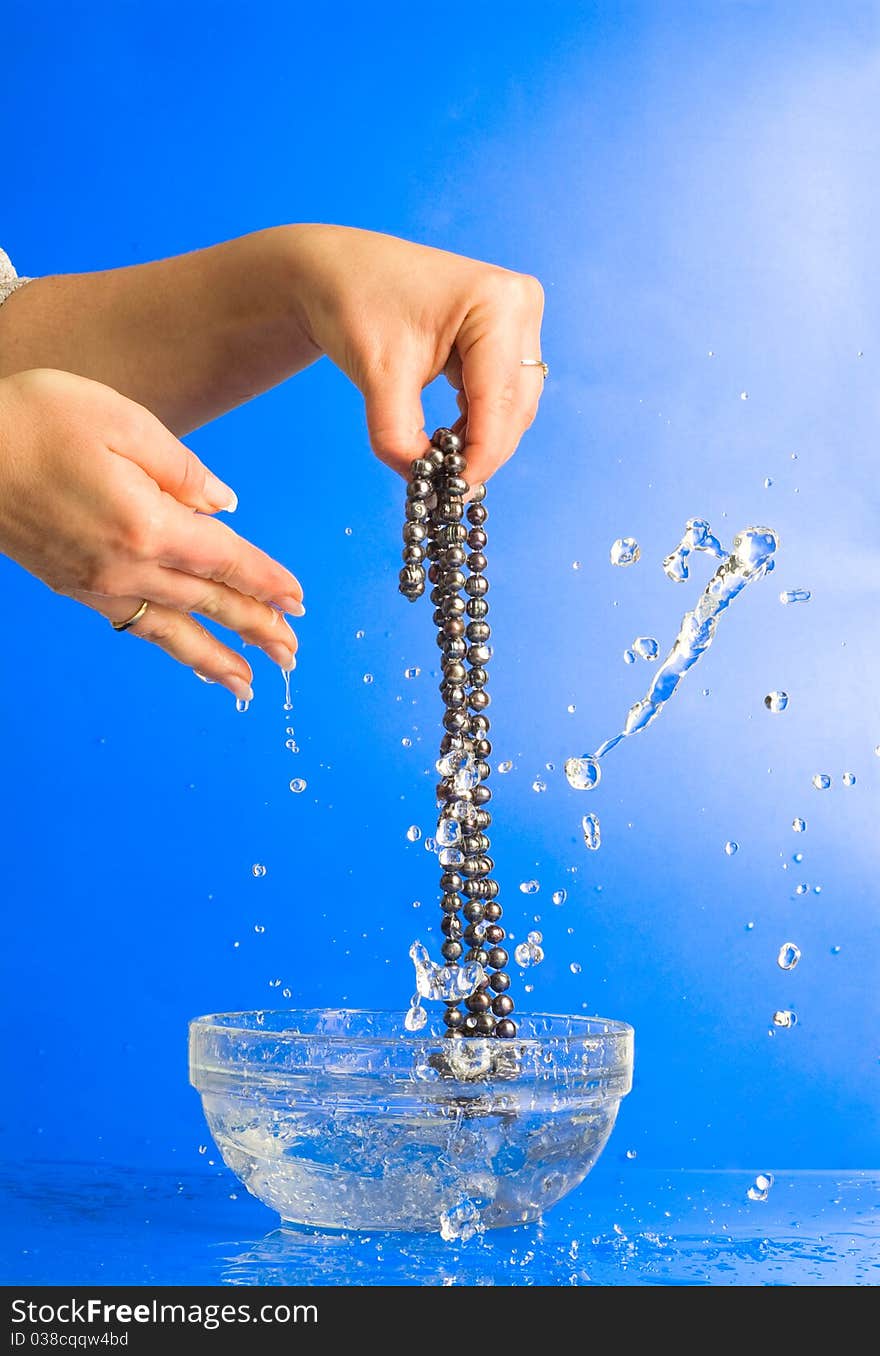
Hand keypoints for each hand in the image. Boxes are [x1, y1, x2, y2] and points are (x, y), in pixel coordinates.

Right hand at [0, 369, 302, 698]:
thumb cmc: (34, 420)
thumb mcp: (120, 420)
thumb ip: (182, 468)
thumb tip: (224, 507)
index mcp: (148, 523)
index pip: (227, 561)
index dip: (267, 583)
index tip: (299, 601)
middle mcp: (127, 565)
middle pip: (209, 605)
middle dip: (257, 631)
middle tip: (293, 656)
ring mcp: (97, 582)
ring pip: (173, 631)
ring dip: (217, 658)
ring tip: (250, 685)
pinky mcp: (73, 586)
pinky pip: (135, 627)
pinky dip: (169, 647)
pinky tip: (186, 657)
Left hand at [286, 225, 545, 482]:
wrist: (337, 272)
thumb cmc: (356, 304)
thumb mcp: (378, 375)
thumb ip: (399, 436)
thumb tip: (422, 481)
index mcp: (497, 303)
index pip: (498, 399)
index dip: (482, 453)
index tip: (456, 488)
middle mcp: (519, 305)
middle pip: (514, 405)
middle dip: (483, 449)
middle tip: (446, 485)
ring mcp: (517, 318)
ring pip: (512, 404)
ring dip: (482, 439)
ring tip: (441, 461)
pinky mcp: (506, 334)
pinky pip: (501, 394)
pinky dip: (477, 422)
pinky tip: (449, 437)